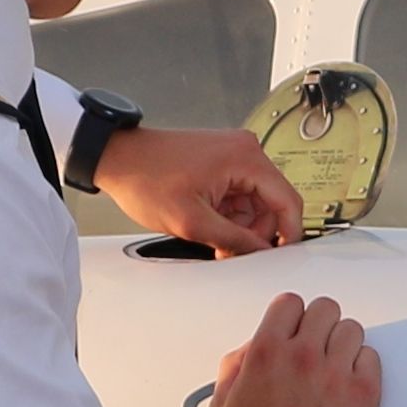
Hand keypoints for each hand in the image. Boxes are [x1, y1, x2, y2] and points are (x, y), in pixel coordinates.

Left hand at [102, 122, 301, 253]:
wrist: (117, 159)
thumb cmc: (145, 177)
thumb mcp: (192, 222)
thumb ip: (234, 240)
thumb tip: (260, 252)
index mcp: (245, 158)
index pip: (288, 201)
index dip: (289, 234)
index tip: (283, 255)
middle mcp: (244, 150)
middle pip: (272, 204)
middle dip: (255, 232)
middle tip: (232, 251)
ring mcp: (232, 155)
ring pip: (254, 203)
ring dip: (239, 225)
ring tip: (212, 237)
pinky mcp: (221, 162)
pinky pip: (238, 195)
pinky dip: (227, 215)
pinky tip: (208, 224)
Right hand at [209, 290, 380, 406]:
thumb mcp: (222, 405)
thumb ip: (235, 367)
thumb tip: (251, 348)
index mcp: (265, 354)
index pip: (289, 303)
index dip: (292, 318)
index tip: (296, 332)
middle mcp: (302, 357)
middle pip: (325, 309)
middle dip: (321, 327)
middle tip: (318, 350)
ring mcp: (334, 375)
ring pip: (352, 329)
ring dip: (344, 347)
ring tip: (335, 371)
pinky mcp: (362, 396)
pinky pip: (372, 358)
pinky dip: (363, 368)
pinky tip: (349, 387)